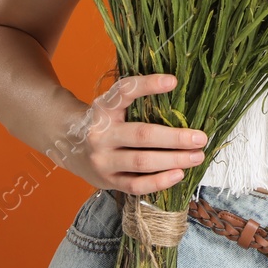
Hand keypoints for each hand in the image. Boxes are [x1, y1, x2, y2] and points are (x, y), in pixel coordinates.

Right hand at [61, 73, 208, 195]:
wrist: (66, 144)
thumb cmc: (101, 120)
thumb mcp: (111, 103)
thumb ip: (135, 98)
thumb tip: (176, 88)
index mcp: (103, 108)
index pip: (125, 91)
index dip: (148, 84)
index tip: (173, 81)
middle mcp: (101, 134)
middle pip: (142, 136)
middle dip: (175, 138)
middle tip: (200, 138)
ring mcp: (103, 160)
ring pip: (141, 163)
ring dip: (173, 160)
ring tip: (196, 156)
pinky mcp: (107, 181)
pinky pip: (136, 185)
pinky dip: (159, 182)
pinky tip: (178, 174)